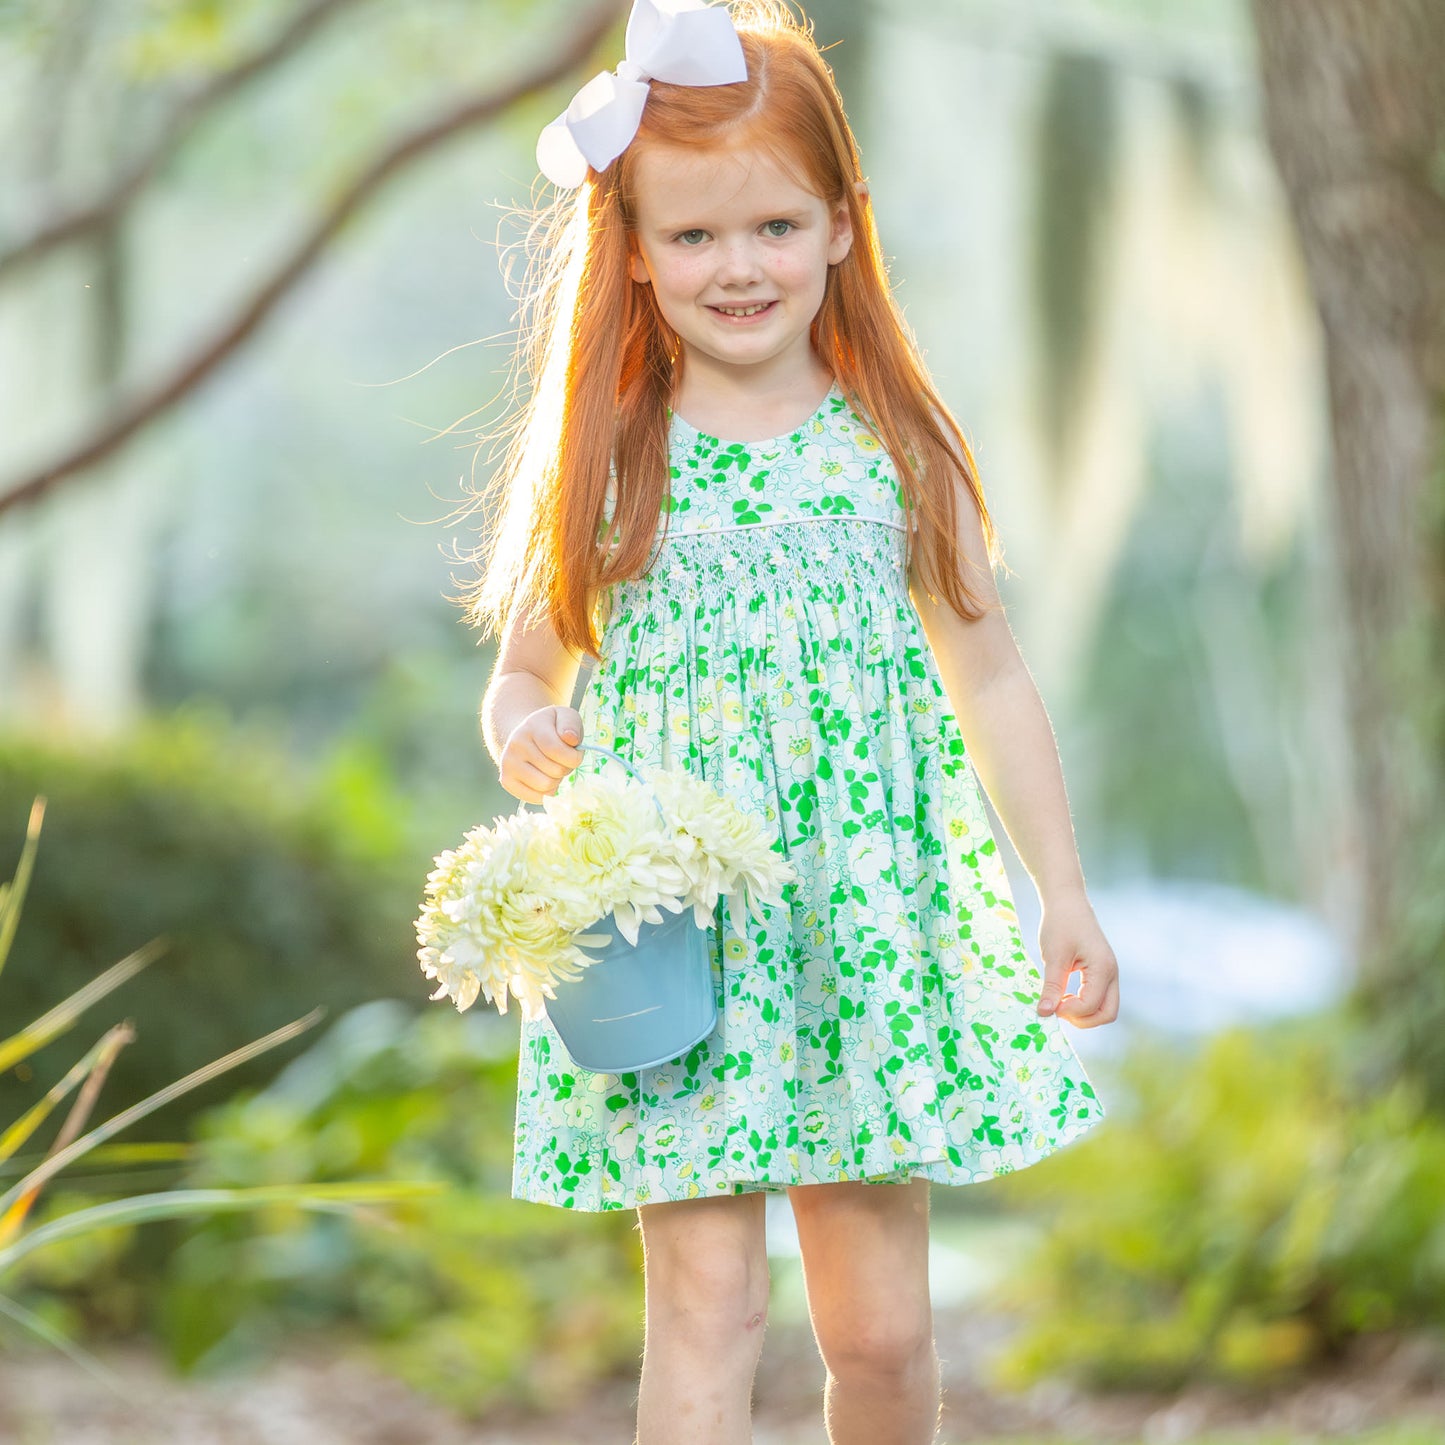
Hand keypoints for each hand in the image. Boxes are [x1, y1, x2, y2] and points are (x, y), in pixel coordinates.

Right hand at [498, 705, 584, 802]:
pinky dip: (547, 792)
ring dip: (557, 781)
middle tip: (562, 760)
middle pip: (555, 771)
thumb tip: (571, 739)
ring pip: (546, 786)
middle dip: (566, 768)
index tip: (576, 753)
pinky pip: (536, 797)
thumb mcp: (566, 717)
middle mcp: (516, 744)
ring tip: (553, 768)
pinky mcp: (506, 780)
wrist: (525, 736)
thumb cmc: (552, 728)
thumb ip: (571, 724)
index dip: (574, 757)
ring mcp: (508, 763)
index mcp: (532, 726)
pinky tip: (545, 778)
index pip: (557, 750)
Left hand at [1035, 892, 1118, 1027]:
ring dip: (1083, 1013)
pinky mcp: (1102, 972)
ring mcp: (1110, 973)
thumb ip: (1051, 987)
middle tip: (1057, 1010)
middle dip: (1083, 1020)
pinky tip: (1064, 995)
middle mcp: (1112, 973)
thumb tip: (1044, 1013)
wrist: (1067, 901)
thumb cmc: (1060, 924)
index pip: (1091, 1005)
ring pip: (1105, 1008)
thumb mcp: (1053, 957)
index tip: (1048, 1005)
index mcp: (1103, 968)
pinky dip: (1084, 1003)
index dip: (1069, 1011)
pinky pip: (1099, 997)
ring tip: (1059, 1002)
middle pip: (1107, 1013)